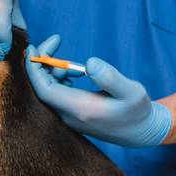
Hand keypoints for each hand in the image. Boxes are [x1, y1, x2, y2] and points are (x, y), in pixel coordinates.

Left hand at [25, 35, 171, 147]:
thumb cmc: (138, 111)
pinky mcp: (72, 115)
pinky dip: (59, 78)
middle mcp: (69, 116)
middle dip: (43, 62)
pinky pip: (56, 94)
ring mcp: (69, 117)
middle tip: (56, 42)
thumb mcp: (132, 92)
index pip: (44, 89)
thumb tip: (89, 63)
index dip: (34, 68)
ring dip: (53, 71)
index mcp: (79, 109)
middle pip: (42, 88)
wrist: (141, 133)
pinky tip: (75, 73)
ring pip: (48, 90)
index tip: (34, 47)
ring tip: (75, 66)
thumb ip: (111, 77)